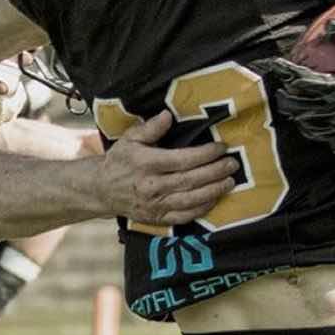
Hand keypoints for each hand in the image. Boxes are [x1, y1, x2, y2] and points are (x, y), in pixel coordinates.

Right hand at [101, 112, 237, 226]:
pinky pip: (184, 216)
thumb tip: (168, 116)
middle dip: (215, 172)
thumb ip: (150, 128)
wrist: (102, 190)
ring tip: (230, 181)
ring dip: (213, 191)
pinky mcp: (157, 218)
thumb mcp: (129, 139)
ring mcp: (155, 205)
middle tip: (232, 164)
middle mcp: (152, 186)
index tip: (221, 148)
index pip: (182, 159)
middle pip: (190, 180)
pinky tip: (214, 199)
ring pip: (190, 199)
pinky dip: (201, 209)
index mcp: (146, 164)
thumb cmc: (119, 161)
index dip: (205, 154)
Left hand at [266, 20, 334, 153]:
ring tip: (293, 113)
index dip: (290, 74)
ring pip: (314, 126)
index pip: (306, 80)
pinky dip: (320, 134)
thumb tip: (332, 22)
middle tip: (279, 96)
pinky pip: (332, 140)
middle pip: (304, 107)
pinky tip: (316, 130)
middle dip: (289, 101)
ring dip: (301, 119)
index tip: (279, 67)